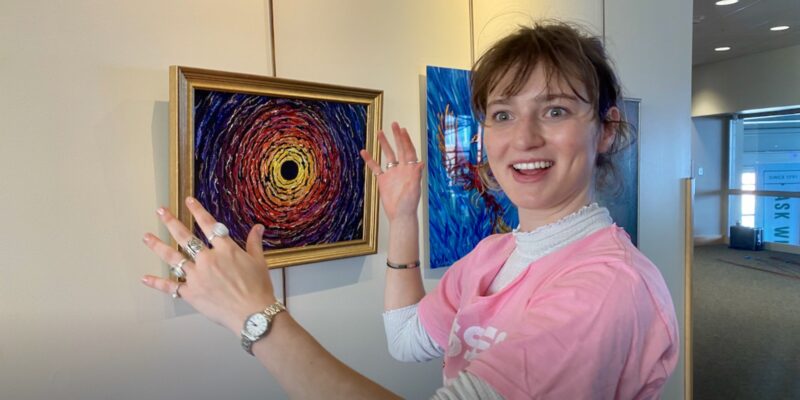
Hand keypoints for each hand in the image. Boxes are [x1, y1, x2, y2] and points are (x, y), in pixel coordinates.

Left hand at [141, 197, 275, 333]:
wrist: (253, 313)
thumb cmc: (258, 288)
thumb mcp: (259, 262)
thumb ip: (254, 243)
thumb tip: (258, 227)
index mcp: (225, 249)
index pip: (209, 225)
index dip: (198, 211)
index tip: (188, 201)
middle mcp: (207, 259)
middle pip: (185, 237)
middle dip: (171, 222)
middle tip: (160, 211)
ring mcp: (196, 276)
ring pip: (173, 258)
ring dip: (158, 246)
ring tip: (147, 237)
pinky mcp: (191, 293)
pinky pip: (170, 286)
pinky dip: (157, 283)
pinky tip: (145, 278)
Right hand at [359, 122, 424, 221]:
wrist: (400, 215)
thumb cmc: (409, 203)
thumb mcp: (413, 188)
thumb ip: (416, 175)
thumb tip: (421, 162)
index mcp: (410, 169)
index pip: (409, 151)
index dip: (406, 140)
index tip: (402, 129)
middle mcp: (402, 169)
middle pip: (399, 149)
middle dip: (396, 137)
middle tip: (393, 124)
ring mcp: (392, 174)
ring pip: (387, 155)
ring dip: (384, 144)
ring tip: (379, 132)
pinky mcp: (383, 180)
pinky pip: (375, 167)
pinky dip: (370, 160)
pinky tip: (364, 151)